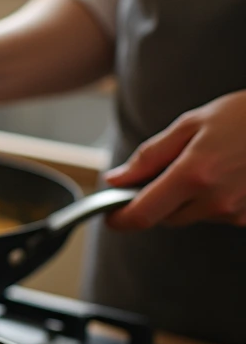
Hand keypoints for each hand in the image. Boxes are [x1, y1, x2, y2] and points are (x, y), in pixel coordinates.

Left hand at [106, 90, 245, 228]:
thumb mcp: (193, 124)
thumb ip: (150, 155)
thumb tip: (117, 178)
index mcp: (194, 175)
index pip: (144, 214)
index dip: (121, 219)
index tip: (110, 216)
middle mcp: (216, 200)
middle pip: (166, 217)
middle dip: (158, 200)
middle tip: (168, 171)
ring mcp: (238, 212)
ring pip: (193, 216)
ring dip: (189, 198)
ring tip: (210, 163)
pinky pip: (219, 215)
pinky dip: (214, 199)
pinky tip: (229, 173)